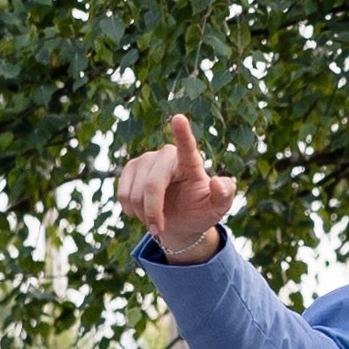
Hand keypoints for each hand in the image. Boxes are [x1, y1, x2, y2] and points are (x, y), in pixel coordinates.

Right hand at [115, 112, 239, 261]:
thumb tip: (216, 182)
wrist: (180, 222)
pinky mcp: (130, 168)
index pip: (187, 147)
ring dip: (143, 214)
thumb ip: (225, 194)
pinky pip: (123, 194)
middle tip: (158, 230)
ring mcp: (147, 160)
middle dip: (153, 211)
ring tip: (155, 218)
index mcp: (192, 162)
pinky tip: (141, 211)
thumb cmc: (200, 211)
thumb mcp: (218, 208)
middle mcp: (167, 156)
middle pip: (152, 184)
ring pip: (135, 193)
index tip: (178, 118)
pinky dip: (130, 210)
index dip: (182, 133)